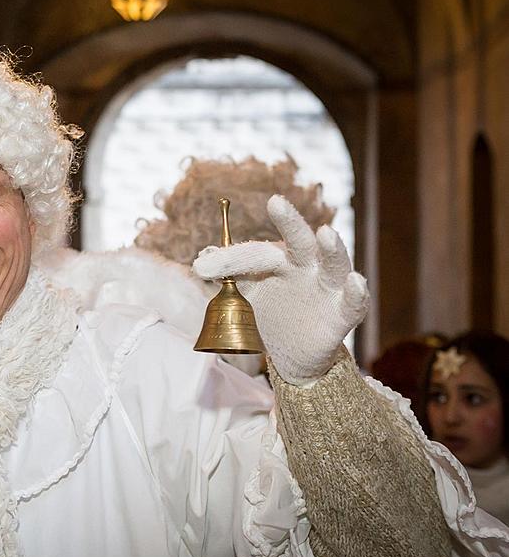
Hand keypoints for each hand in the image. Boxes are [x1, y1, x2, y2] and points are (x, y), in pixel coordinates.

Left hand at [192, 195, 368, 385]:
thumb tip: (200, 259)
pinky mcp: (342, 315)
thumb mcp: (244, 298)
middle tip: (275, 201)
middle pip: (300, 241)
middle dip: (290, 221)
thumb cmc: (270, 315)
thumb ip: (228, 278)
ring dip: (332, 249)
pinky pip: (353, 303)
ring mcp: (327, 289)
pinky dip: (356, 292)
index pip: (256, 253)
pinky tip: (355, 281)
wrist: (293, 356)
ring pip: (334, 264)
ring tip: (326, 232)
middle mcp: (306, 267)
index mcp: (279, 260)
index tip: (200, 268)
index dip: (230, 259)